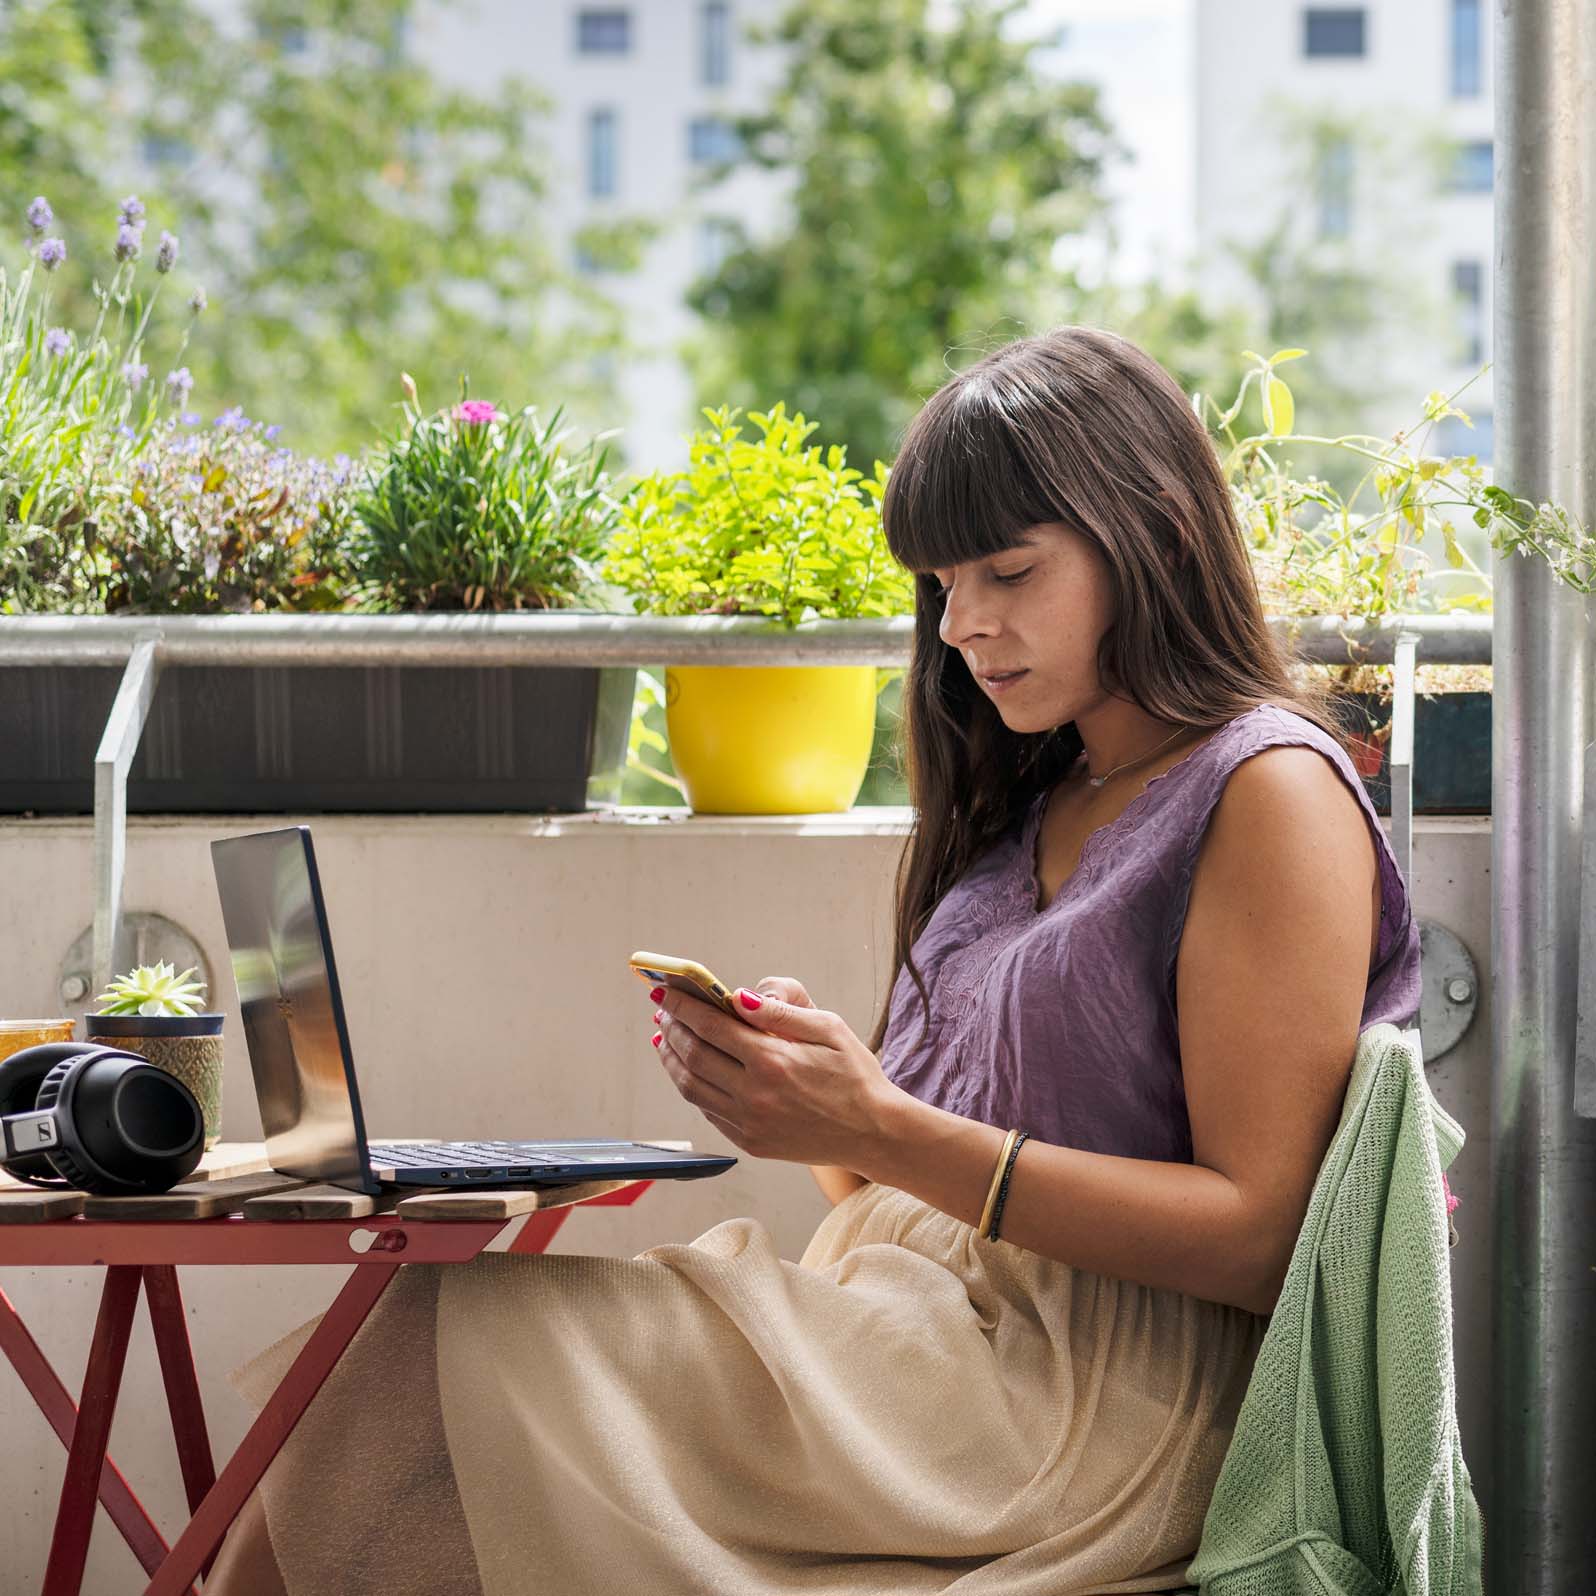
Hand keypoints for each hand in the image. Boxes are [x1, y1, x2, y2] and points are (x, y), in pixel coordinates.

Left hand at [648, 977, 901, 1167]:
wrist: (874, 1133)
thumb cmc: (856, 1076)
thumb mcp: (829, 1029)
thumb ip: (781, 1013)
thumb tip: (739, 996)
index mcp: (773, 1061)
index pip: (711, 1027)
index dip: (683, 1007)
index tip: (666, 992)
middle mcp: (755, 1095)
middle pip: (694, 1056)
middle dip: (673, 1028)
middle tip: (663, 1010)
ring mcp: (750, 1123)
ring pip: (692, 1087)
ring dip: (672, 1060)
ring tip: (665, 1038)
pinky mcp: (751, 1143)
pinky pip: (708, 1111)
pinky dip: (692, 1087)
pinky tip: (690, 1071)